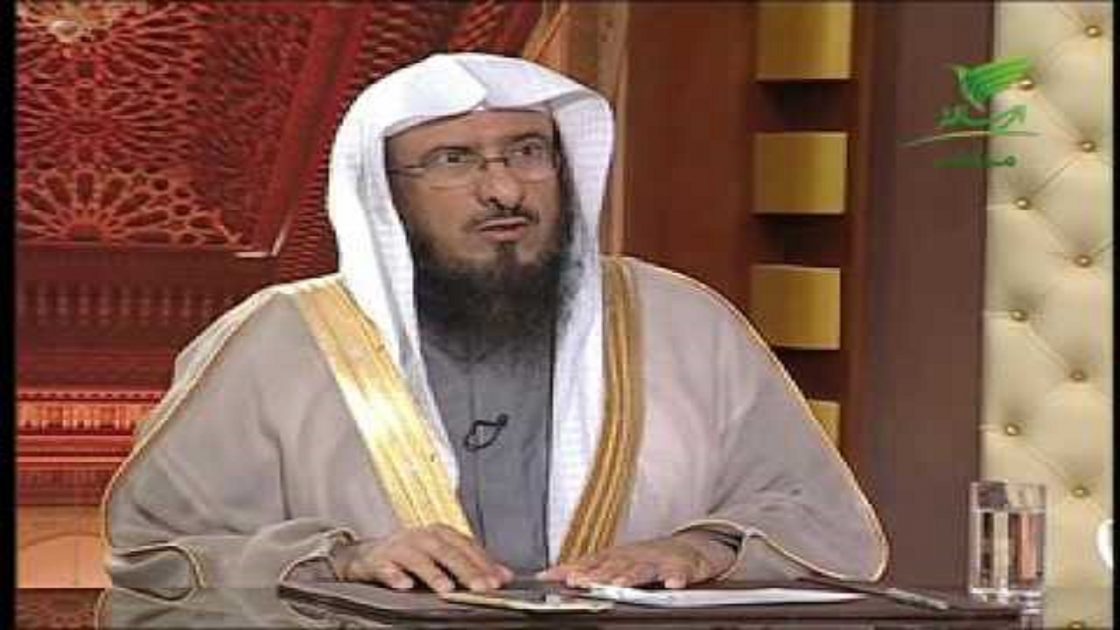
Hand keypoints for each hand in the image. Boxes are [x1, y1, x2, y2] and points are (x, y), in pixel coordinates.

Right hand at [330, 524, 513, 592]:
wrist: (368, 555)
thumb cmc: (411, 555)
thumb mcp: (443, 555)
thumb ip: (471, 564)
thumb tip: (505, 576)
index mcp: (440, 533)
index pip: (467, 547)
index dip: (484, 563)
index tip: (499, 581)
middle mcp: (421, 536)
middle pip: (447, 552)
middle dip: (466, 570)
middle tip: (481, 587)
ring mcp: (399, 547)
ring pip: (418, 559)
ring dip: (433, 573)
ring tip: (445, 588)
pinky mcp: (377, 560)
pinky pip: (385, 568)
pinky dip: (394, 576)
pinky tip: (404, 585)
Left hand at [537, 530, 737, 588]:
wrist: (691, 547)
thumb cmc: (649, 557)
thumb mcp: (616, 561)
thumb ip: (586, 568)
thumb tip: (548, 574)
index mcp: (618, 556)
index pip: (593, 562)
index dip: (576, 569)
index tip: (560, 576)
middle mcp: (635, 557)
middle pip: (615, 565)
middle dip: (598, 574)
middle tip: (582, 581)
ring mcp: (658, 562)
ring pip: (644, 569)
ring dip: (631, 576)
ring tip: (619, 584)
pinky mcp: (682, 568)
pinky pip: (680, 573)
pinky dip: (676, 578)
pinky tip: (672, 584)